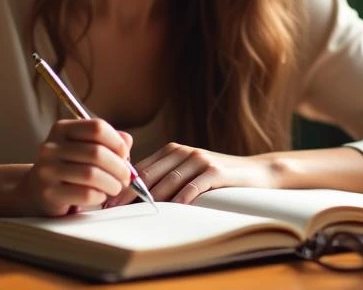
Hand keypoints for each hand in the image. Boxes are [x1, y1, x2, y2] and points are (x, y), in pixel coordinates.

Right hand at [15, 119, 132, 215]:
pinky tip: (99, 196)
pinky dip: (99, 196)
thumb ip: (107, 142)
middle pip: (97, 152)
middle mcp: (51, 146)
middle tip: (126, 177)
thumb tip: (127, 142)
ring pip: (92, 174)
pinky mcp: (48, 193)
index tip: (125, 155)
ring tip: (115, 187)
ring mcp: (47, 169)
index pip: (97, 127)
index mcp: (62, 129)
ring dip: (112, 183)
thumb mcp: (84, 149)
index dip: (117, 142)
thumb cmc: (68, 169)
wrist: (36, 191)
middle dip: (119, 167)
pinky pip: (85, 194)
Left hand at [107, 142, 277, 206]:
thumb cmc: (217, 177)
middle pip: (150, 173)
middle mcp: (183, 152)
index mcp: (172, 151)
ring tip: (136, 212)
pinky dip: (182, 196)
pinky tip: (173, 207)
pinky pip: (194, 185)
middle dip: (128, 192)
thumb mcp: (188, 172)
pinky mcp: (216, 171)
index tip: (107, 201)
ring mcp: (200, 160)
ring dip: (151, 197)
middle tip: (112, 207)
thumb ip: (165, 177)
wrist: (256, 172)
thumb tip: (131, 197)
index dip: (122, 185)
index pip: (141, 168)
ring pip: (169, 180)